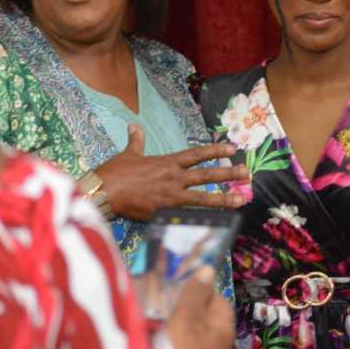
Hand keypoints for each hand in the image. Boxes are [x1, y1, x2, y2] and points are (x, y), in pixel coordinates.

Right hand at [96, 124, 248, 219]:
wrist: (103, 191)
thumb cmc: (114, 172)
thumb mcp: (128, 153)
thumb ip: (136, 141)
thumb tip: (134, 126)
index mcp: (167, 162)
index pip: (197, 155)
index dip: (216, 151)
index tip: (232, 150)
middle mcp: (174, 178)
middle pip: (207, 175)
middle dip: (228, 174)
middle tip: (246, 173)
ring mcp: (171, 196)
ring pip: (203, 198)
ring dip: (224, 199)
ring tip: (241, 200)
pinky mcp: (164, 213)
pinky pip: (188, 216)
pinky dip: (202, 219)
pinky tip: (217, 222)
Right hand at [167, 266, 234, 348]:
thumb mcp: (184, 319)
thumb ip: (194, 294)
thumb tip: (209, 269)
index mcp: (225, 332)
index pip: (220, 302)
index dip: (202, 292)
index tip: (180, 290)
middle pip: (207, 323)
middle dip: (188, 315)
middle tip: (165, 311)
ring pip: (195, 343)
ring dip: (179, 336)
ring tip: (158, 331)